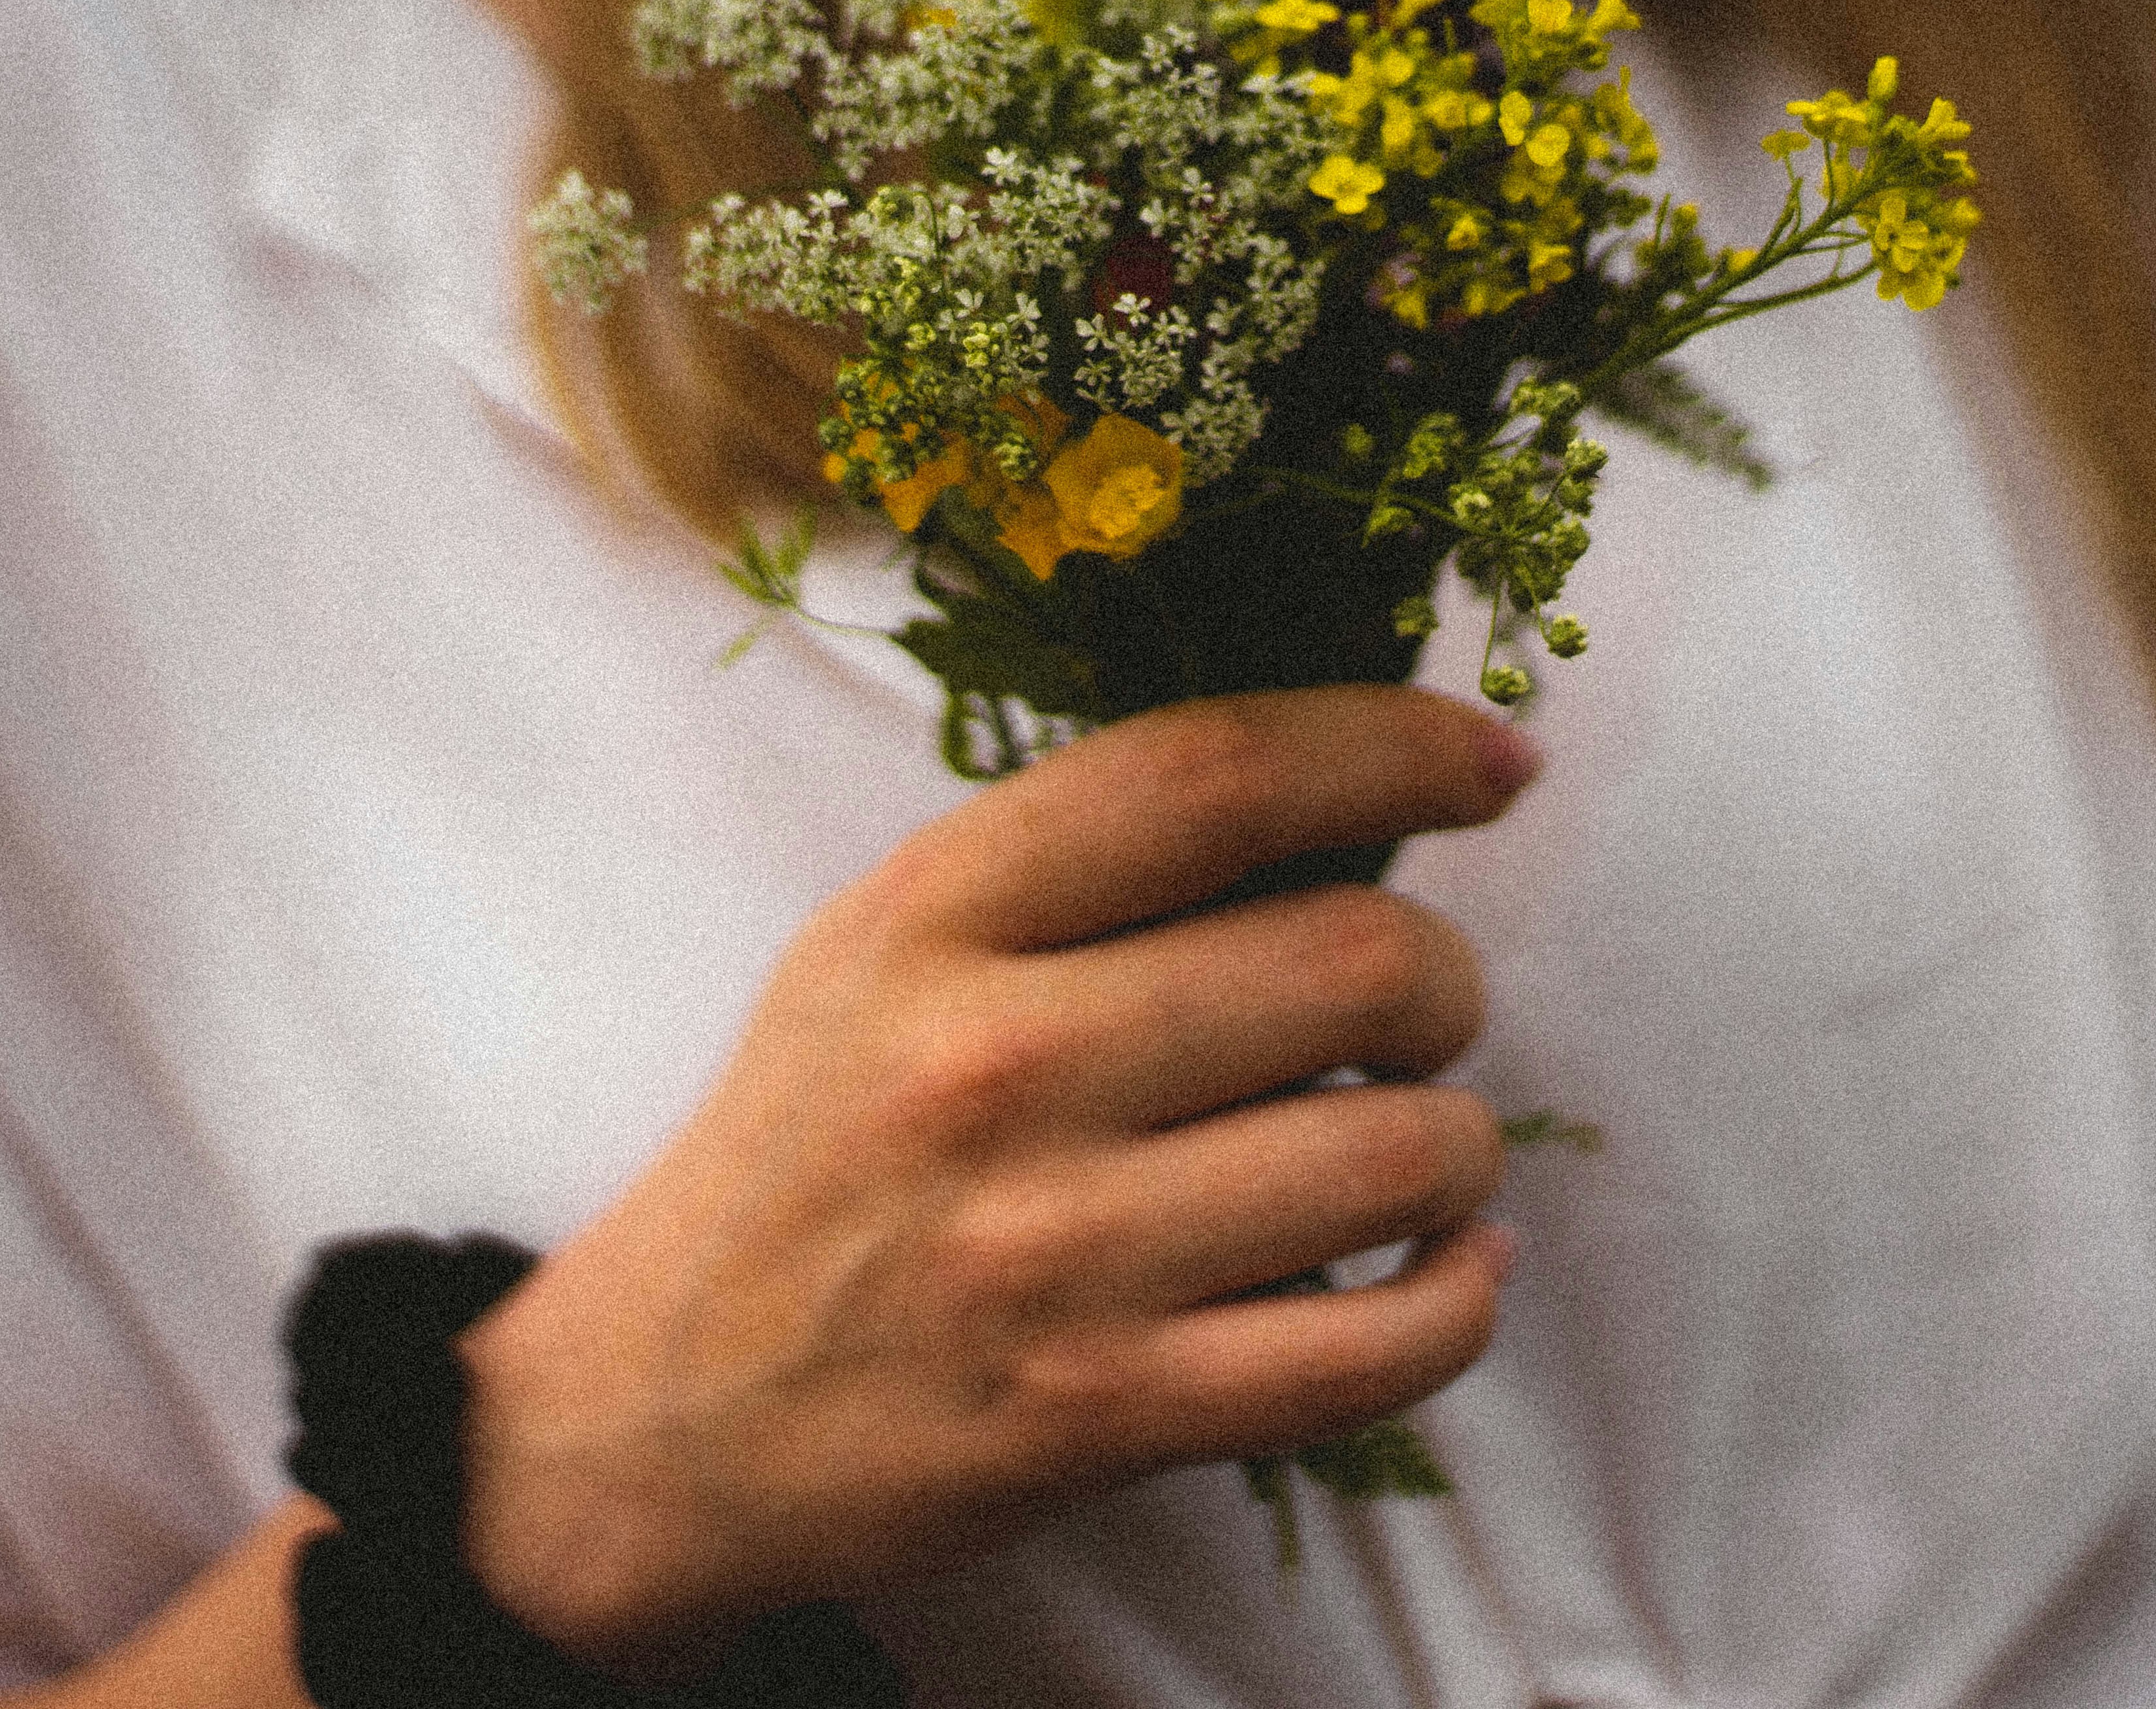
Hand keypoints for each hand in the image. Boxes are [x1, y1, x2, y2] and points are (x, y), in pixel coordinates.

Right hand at [457, 686, 1535, 1669]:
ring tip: (1415, 1154)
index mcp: (937, 913)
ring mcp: (1050, 1250)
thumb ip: (1076, 868)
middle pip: (1355, 960)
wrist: (661, 1411)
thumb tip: (1342, 803)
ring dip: (1457, 1150)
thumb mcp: (886, 947)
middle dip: (1445, 980)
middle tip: (1418, 1012)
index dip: (1394, 743)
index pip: (1216, 773)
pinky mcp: (1100, 1412)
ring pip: (1398, 1153)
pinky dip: (1458, 1301)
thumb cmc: (812, 1148)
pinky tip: (1445, 1271)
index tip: (1493, 760)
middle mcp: (994, 1064)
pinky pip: (1379, 1348)